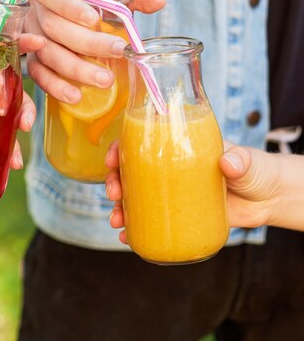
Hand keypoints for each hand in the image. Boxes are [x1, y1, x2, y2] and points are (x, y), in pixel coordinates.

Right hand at [24, 0, 164, 103]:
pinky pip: (38, 73)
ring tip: (105, 81)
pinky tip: (76, 96)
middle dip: (86, 43)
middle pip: (53, 28)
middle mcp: (35, 11)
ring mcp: (31, 35)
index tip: (95, 20)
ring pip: (46, 54)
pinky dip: (55, 86)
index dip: (70, 7)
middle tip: (117, 52)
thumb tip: (158, 0)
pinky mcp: (33, 57)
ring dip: (75, 69)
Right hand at [104, 139, 303, 236]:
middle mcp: (168, 170)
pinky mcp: (179, 215)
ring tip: (116, 220)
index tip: (112, 159)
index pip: (140, 143)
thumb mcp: (247, 161)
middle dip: (114, 181)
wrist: (268, 199)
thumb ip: (239, 161)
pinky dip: (135, 229)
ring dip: (120, 207)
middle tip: (114, 193)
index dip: (120, 148)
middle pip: (130, 172)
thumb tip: (228, 164)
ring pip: (136, 197)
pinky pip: (151, 220)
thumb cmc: (255, 170)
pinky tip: (127, 237)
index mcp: (176, 149)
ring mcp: (172, 193)